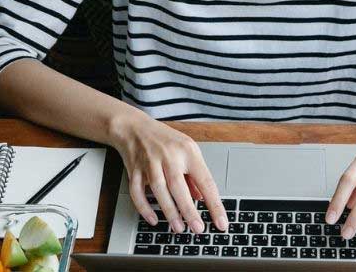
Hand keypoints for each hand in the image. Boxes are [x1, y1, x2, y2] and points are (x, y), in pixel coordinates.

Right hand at [110, 114, 228, 234]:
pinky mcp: (134, 169)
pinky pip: (137, 191)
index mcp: (188, 151)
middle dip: (189, 210)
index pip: (205, 181)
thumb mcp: (187, 150)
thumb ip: (195, 175)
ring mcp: (150, 162)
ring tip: (179, 228)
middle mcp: (169, 156)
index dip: (214, 204)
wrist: (133, 126)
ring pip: (159, 189)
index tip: (221, 222)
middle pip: (179, 186)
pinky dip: (145, 207)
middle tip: (198, 229)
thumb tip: (203, 198)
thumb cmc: (164, 139)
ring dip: (169, 211)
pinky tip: (153, 219)